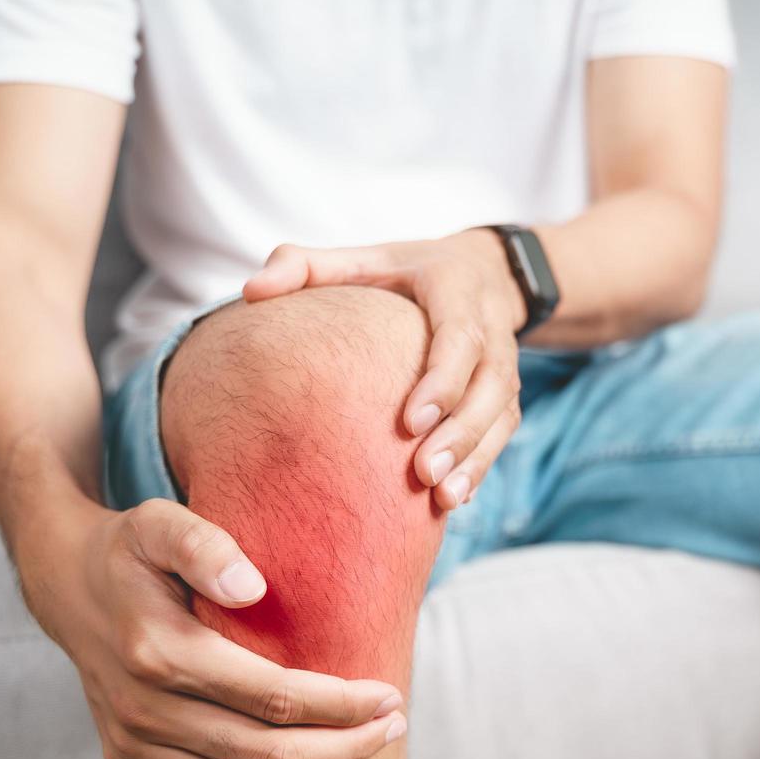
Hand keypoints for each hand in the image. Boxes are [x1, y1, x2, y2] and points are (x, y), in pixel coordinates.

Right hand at [15, 497, 408, 758]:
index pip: (275, 696)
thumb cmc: (130, 549)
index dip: (340, 704)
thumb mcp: (160, 523)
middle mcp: (146, 710)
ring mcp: (134, 745)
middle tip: (394, 731)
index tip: (389, 697)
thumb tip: (253, 588)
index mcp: (163, 653)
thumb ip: (206, 548)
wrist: (66, 583)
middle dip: (342, 749)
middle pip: (266, 754)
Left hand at [243, 230, 526, 509]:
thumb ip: (306, 266)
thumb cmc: (407, 271)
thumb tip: (252, 291)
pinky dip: (483, 466)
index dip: (442, 379)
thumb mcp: (363, 258)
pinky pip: (504, 433)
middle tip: (424, 475)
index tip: (410, 423)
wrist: (486, 273)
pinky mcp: (507, 395)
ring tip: (444, 500)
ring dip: (476, 458)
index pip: (459, 336)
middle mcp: (491, 328)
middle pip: (489, 385)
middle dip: (462, 433)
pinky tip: (455, 500)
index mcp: (455, 289)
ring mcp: (506, 364)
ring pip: (502, 415)